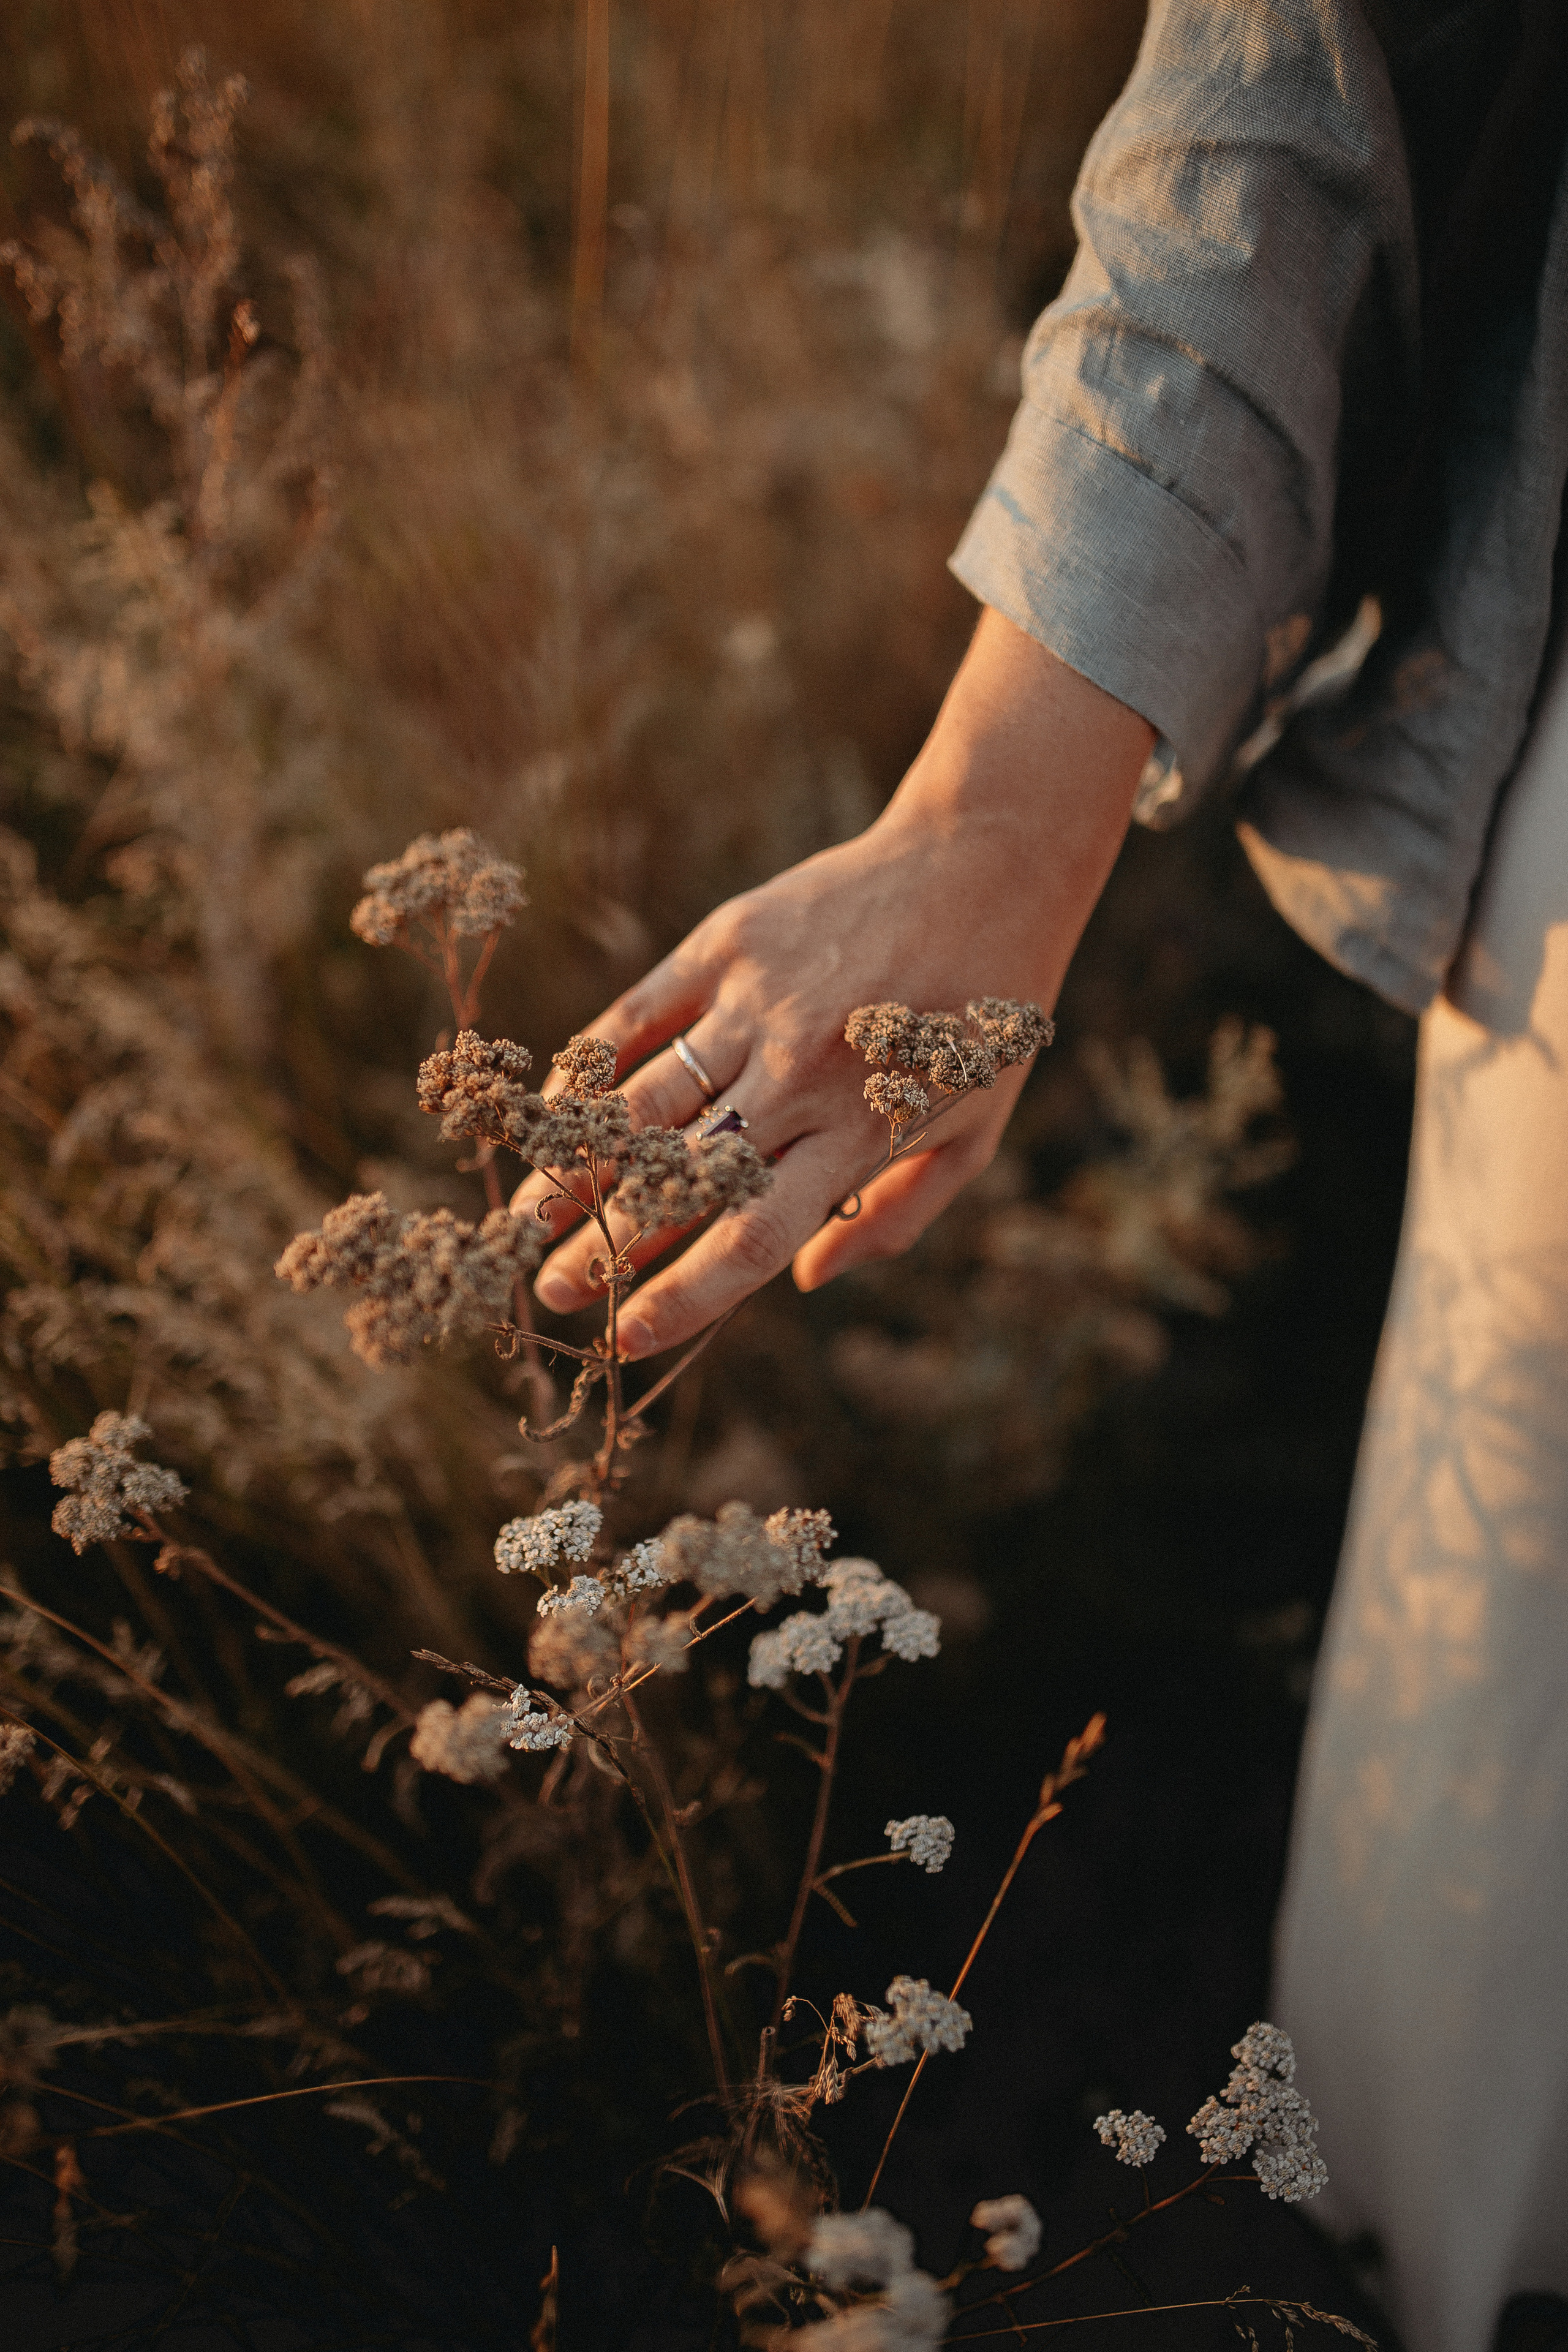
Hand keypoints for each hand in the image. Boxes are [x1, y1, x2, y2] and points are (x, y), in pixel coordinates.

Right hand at [513, 609, 1153, 1357]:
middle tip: (545, 1292)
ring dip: (569, 1173)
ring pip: (638, 1105)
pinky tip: (551, 1115)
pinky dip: (586, 1070)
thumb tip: (808, 1280)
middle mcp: (798, 1074)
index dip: (683, 1296)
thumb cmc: (981, 1018)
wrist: (983, 865)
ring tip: (519, 1225)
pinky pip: (634, 1017)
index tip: (626, 1338)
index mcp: (859, 1133)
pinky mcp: (727, 942)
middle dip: (601, 1247)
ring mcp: (755, 1004)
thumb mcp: (976, 1134)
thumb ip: (899, 1217)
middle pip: (676, 1181)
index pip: (753, 1238)